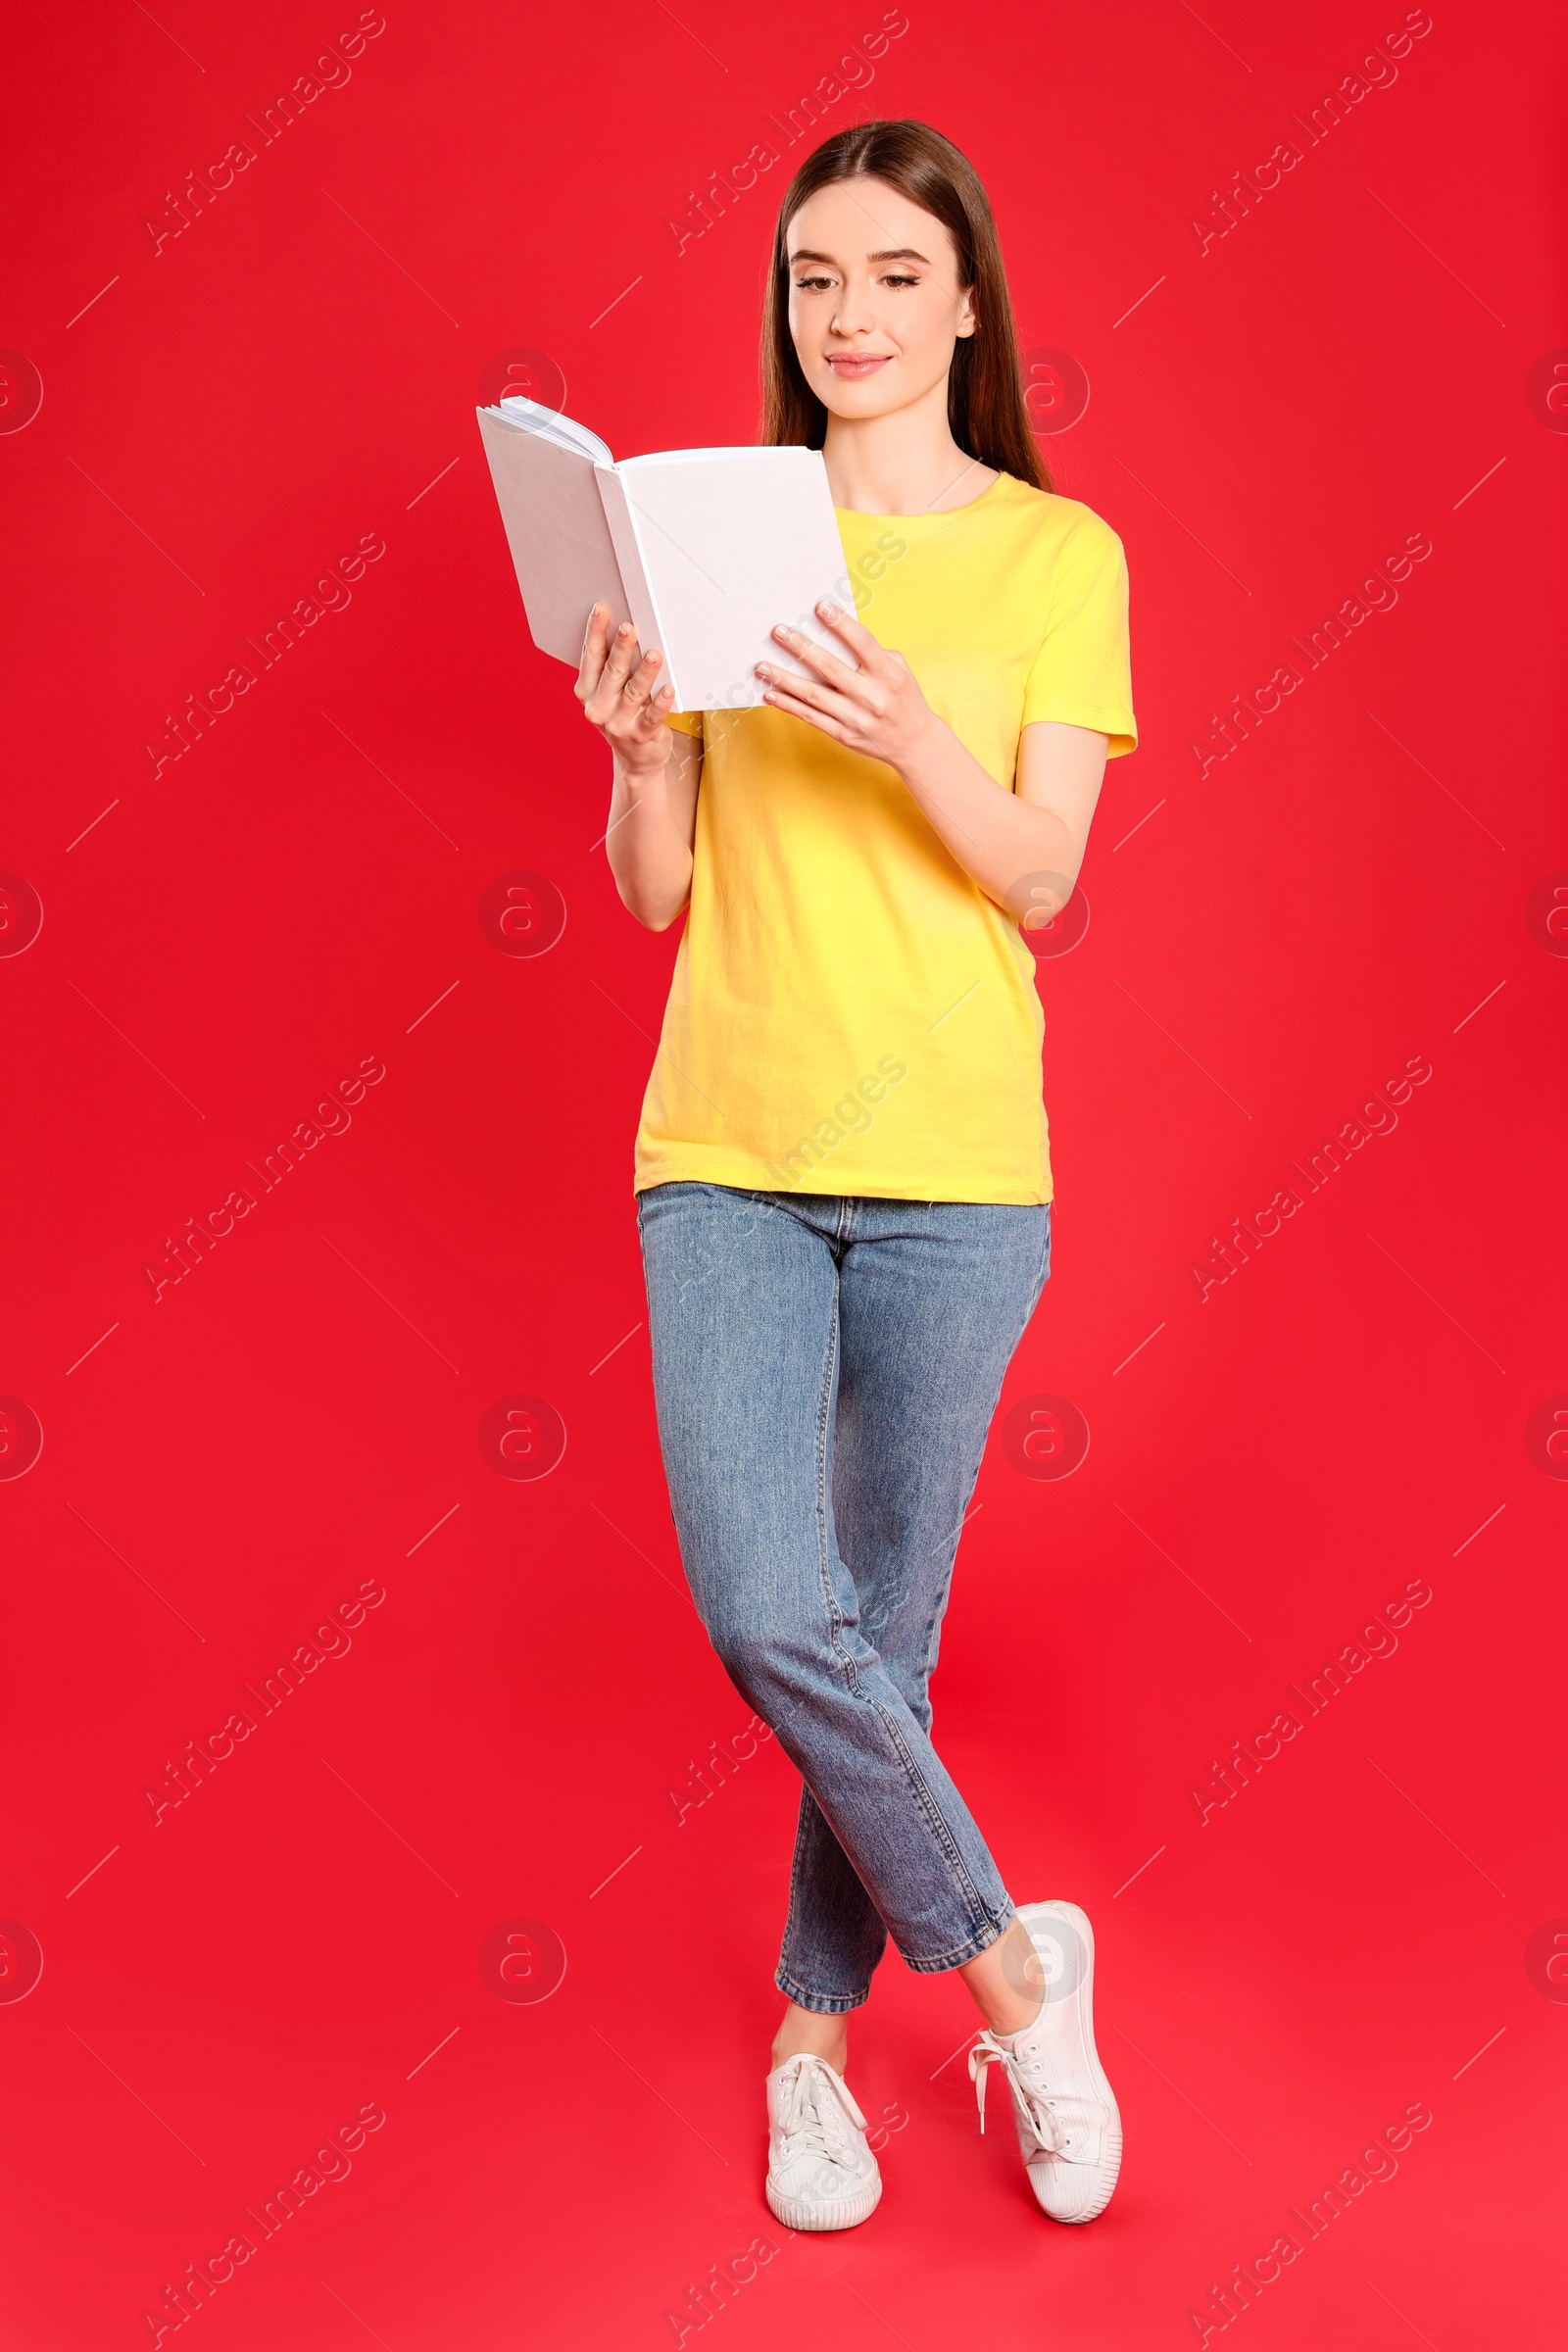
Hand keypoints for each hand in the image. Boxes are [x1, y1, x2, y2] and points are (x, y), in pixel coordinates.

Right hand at [577, 602, 674, 774]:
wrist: (636, 761)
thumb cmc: (625, 715)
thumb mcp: (610, 694)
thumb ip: (613, 668)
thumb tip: (625, 628)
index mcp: (587, 692)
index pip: (590, 657)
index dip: (596, 632)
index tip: (601, 609)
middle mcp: (598, 708)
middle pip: (611, 672)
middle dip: (621, 648)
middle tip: (629, 627)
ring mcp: (619, 724)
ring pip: (634, 692)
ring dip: (645, 672)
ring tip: (654, 654)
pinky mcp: (641, 736)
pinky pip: (653, 716)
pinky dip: (661, 702)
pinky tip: (669, 689)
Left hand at [755, 601, 938, 772]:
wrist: (914, 744)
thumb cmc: (904, 699)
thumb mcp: (900, 671)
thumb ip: (874, 654)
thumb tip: (837, 637)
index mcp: (889, 675)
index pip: (863, 644)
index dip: (841, 624)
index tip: (820, 607)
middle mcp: (872, 697)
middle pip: (830, 669)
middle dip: (801, 648)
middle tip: (778, 631)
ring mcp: (855, 718)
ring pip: (813, 695)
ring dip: (784, 679)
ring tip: (761, 666)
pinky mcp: (843, 735)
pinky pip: (811, 718)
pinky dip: (789, 705)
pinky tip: (771, 693)